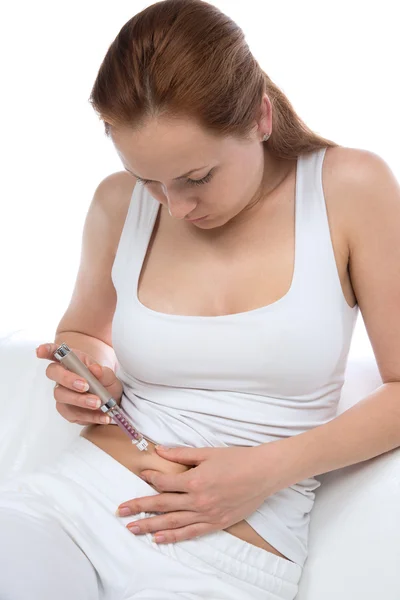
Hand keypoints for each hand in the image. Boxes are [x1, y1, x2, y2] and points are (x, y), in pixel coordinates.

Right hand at [36, 342, 122, 425]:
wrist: (111, 401)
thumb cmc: (105, 383)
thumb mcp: (109, 376)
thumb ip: (103, 372)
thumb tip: (95, 369)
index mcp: (71, 361)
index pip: (54, 352)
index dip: (46, 350)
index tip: (41, 351)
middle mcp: (62, 377)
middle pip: (54, 374)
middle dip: (68, 379)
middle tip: (86, 386)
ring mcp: (63, 394)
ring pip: (62, 396)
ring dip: (80, 400)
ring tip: (98, 403)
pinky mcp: (67, 411)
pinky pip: (73, 414)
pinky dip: (90, 416)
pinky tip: (104, 417)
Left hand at [117, 444, 278, 543]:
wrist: (263, 473)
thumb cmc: (237, 459)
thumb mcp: (207, 453)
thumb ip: (181, 454)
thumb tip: (159, 450)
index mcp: (195, 481)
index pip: (164, 482)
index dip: (150, 478)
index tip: (141, 475)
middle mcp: (198, 501)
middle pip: (162, 505)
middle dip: (139, 507)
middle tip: (121, 511)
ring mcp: (207, 514)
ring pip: (172, 523)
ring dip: (150, 526)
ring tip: (132, 529)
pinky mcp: (216, 523)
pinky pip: (190, 533)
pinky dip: (173, 537)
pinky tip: (158, 539)